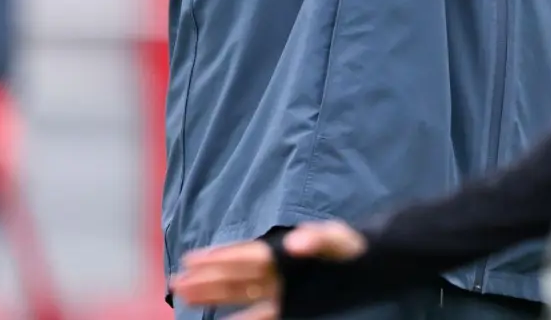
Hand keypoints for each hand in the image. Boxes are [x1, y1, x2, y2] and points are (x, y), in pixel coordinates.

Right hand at [171, 220, 367, 319]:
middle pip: (235, 275)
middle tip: (176, 280)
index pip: (245, 256)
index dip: (219, 257)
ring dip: (214, 295)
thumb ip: (319, 238)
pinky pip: (260, 314)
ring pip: (240, 294)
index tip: (192, 258)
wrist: (373, 263)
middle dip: (207, 277)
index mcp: (284, 253)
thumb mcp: (339, 239)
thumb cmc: (355, 247)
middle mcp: (277, 271)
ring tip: (184, 294)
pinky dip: (242, 319)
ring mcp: (282, 290)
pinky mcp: (292, 307)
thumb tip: (295, 241)